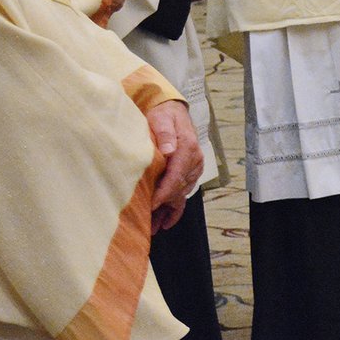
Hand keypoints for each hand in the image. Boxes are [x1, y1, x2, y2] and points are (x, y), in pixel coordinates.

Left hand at [145, 100, 200, 231]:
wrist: (172, 111)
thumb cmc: (164, 115)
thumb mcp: (162, 119)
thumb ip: (165, 134)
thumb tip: (168, 149)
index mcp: (188, 148)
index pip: (177, 175)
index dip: (164, 191)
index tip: (151, 204)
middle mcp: (195, 160)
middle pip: (179, 188)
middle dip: (163, 205)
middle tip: (145, 220)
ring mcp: (193, 168)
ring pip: (181, 194)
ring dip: (168, 211)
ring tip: (153, 228)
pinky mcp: (189, 173)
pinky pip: (184, 194)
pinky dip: (175, 209)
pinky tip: (166, 223)